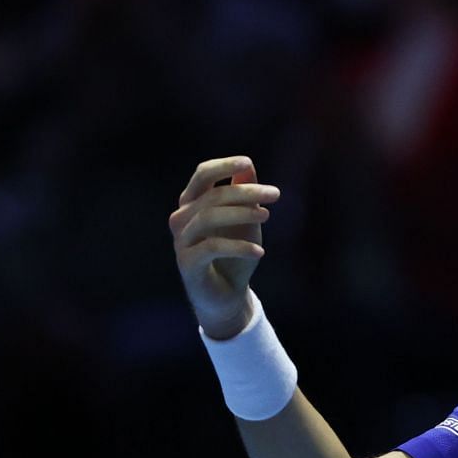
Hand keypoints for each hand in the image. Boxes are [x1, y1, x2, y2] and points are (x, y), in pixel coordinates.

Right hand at [169, 156, 280, 337]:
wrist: (227, 295)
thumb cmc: (236, 253)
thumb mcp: (245, 220)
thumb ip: (244, 193)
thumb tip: (247, 165)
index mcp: (193, 203)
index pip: (202, 174)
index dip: (223, 165)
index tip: (248, 162)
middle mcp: (182, 219)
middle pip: (211, 195)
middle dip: (246, 192)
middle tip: (276, 194)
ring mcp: (181, 241)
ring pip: (208, 217)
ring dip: (242, 214)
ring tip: (267, 217)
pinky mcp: (187, 263)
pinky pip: (211, 247)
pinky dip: (238, 247)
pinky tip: (260, 252)